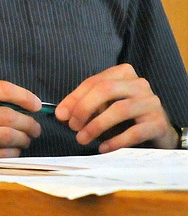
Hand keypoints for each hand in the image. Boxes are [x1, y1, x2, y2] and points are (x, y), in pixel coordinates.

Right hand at [0, 79, 41, 161]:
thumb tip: (17, 99)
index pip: (1, 89)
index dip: (23, 96)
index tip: (36, 103)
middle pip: (6, 115)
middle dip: (28, 121)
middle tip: (36, 126)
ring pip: (5, 136)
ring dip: (23, 138)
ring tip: (27, 137)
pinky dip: (12, 153)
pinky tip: (15, 150)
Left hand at [55, 64, 178, 152]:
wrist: (159, 130)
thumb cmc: (127, 115)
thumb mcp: (106, 104)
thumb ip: (85, 104)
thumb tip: (61, 113)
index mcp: (124, 73)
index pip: (94, 81)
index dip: (75, 98)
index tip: (61, 115)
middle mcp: (139, 83)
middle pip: (106, 90)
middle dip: (84, 108)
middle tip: (72, 126)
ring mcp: (151, 102)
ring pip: (119, 109)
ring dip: (96, 125)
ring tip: (82, 138)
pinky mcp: (158, 123)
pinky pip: (134, 132)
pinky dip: (115, 141)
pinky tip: (102, 148)